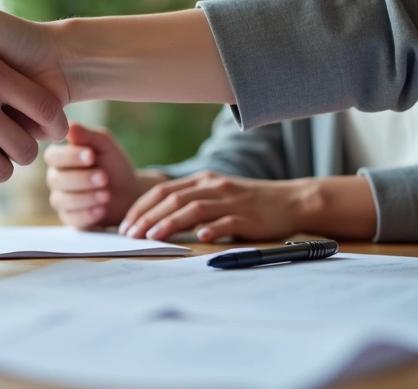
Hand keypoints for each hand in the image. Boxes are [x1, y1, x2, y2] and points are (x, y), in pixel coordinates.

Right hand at [44, 123, 165, 228]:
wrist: (128, 192)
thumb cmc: (113, 164)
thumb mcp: (105, 145)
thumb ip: (88, 135)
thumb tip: (69, 127)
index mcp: (59, 158)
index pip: (53, 156)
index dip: (70, 156)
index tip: (92, 156)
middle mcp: (55, 178)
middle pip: (57, 180)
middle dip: (82, 179)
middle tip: (104, 177)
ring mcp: (61, 200)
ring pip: (63, 200)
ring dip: (86, 197)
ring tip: (107, 194)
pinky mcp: (71, 219)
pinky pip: (72, 219)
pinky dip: (87, 215)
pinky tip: (101, 209)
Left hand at [119, 171, 314, 241]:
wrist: (292, 201)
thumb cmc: (249, 203)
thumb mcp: (217, 196)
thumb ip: (191, 204)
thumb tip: (157, 223)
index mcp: (202, 180)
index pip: (163, 191)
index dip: (142, 207)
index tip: (125, 225)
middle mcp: (214, 186)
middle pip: (173, 199)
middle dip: (148, 217)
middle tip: (130, 235)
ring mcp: (231, 201)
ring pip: (195, 208)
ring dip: (171, 222)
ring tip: (152, 236)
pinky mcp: (249, 217)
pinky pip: (228, 221)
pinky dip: (213, 228)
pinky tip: (201, 237)